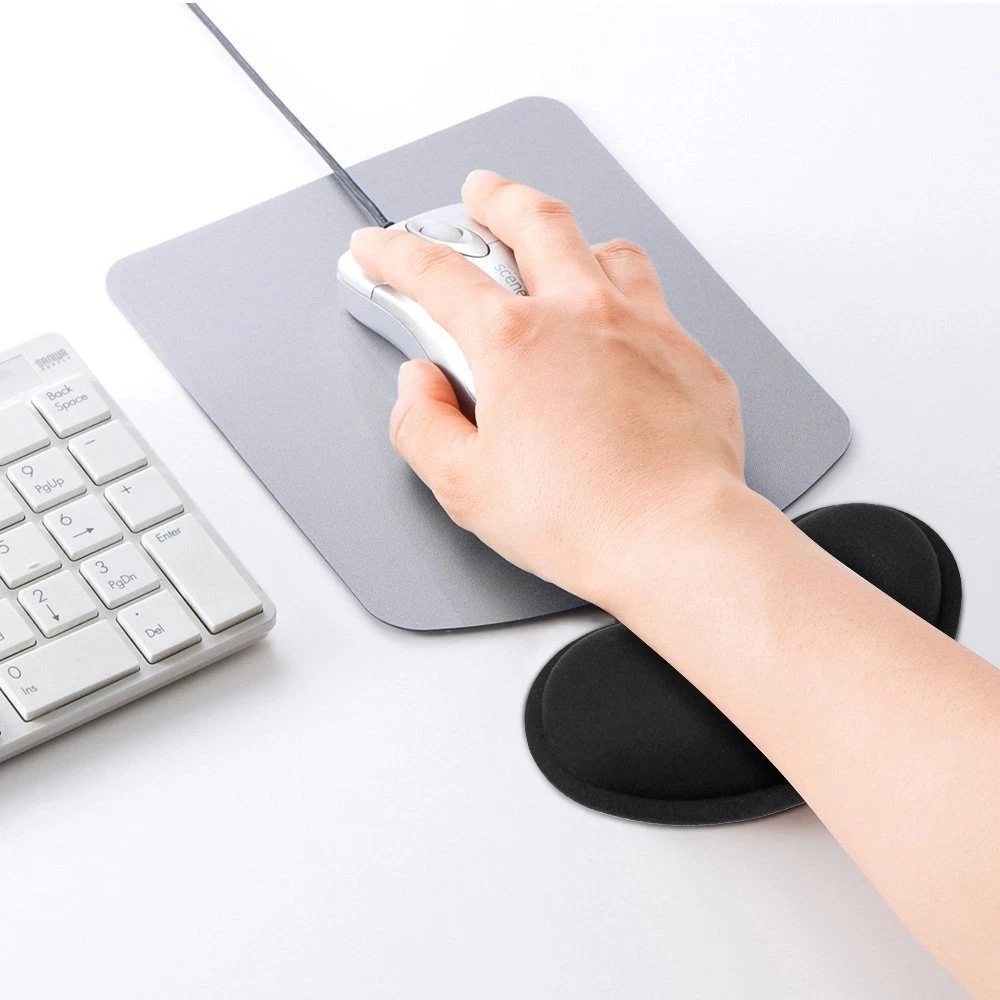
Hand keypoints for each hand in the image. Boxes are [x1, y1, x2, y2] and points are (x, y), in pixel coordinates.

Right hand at [349, 170, 746, 604]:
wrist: (676, 539)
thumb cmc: (583, 517)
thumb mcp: (465, 485)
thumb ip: (423, 425)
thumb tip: (418, 388)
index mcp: (516, 342)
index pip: (437, 274)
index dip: (396, 253)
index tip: (380, 247)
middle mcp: (583, 316)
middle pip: (535, 221)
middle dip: (497, 197)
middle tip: (480, 192)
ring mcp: (645, 328)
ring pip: (608, 250)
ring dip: (575, 240)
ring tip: (560, 250)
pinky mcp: (690, 357)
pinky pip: (657, 304)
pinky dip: (627, 301)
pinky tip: (621, 327)